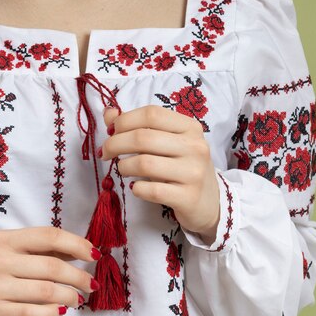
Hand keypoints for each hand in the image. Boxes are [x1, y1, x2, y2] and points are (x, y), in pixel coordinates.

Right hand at [0, 227, 99, 315]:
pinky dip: (53, 312)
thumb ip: (47, 252)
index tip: (94, 255)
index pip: (48, 236)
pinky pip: (33, 312)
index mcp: (4, 240)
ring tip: (77, 299)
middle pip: (51, 266)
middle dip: (78, 276)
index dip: (77, 244)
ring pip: (46, 290)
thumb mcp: (16, 256)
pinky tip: (61, 311)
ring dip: (69, 296)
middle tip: (91, 285)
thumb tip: (85, 250)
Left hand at [100, 105, 219, 244]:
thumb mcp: (166, 143)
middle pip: (143, 138)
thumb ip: (138, 126)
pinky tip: (135, 187)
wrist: (210, 202)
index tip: (111, 132)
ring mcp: (193, 172)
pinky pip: (151, 190)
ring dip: (123, 166)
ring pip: (144, 163)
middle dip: (115, 144)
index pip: (151, 114)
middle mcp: (194, 147)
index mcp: (190, 127)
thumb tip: (109, 113)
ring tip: (123, 170)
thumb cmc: (182, 168)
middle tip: (105, 153)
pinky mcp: (188, 197)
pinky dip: (136, 188)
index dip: (124, 121)